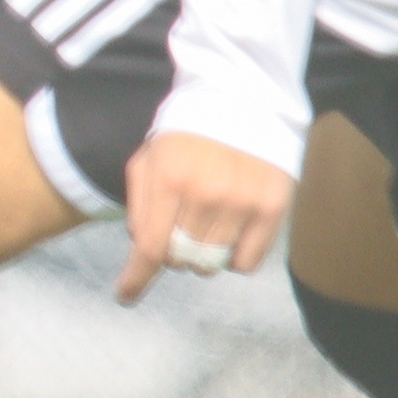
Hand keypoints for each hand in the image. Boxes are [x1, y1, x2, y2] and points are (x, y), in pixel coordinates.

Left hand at [116, 130, 294, 301]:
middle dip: (172, 253)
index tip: (125, 296)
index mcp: (168, 179)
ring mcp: (241, 203)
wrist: (242, 101)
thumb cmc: (186, 133)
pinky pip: (247, 263)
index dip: (136, 278)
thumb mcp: (148, 157)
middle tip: (178, 229)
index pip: (148, 246)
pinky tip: (230, 233)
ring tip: (206, 226)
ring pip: (212, 264)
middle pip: (180, 260)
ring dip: (202, 256)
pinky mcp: (272, 209)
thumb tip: (140, 248)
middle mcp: (204, 195)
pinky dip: (233, 258)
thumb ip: (139, 202)